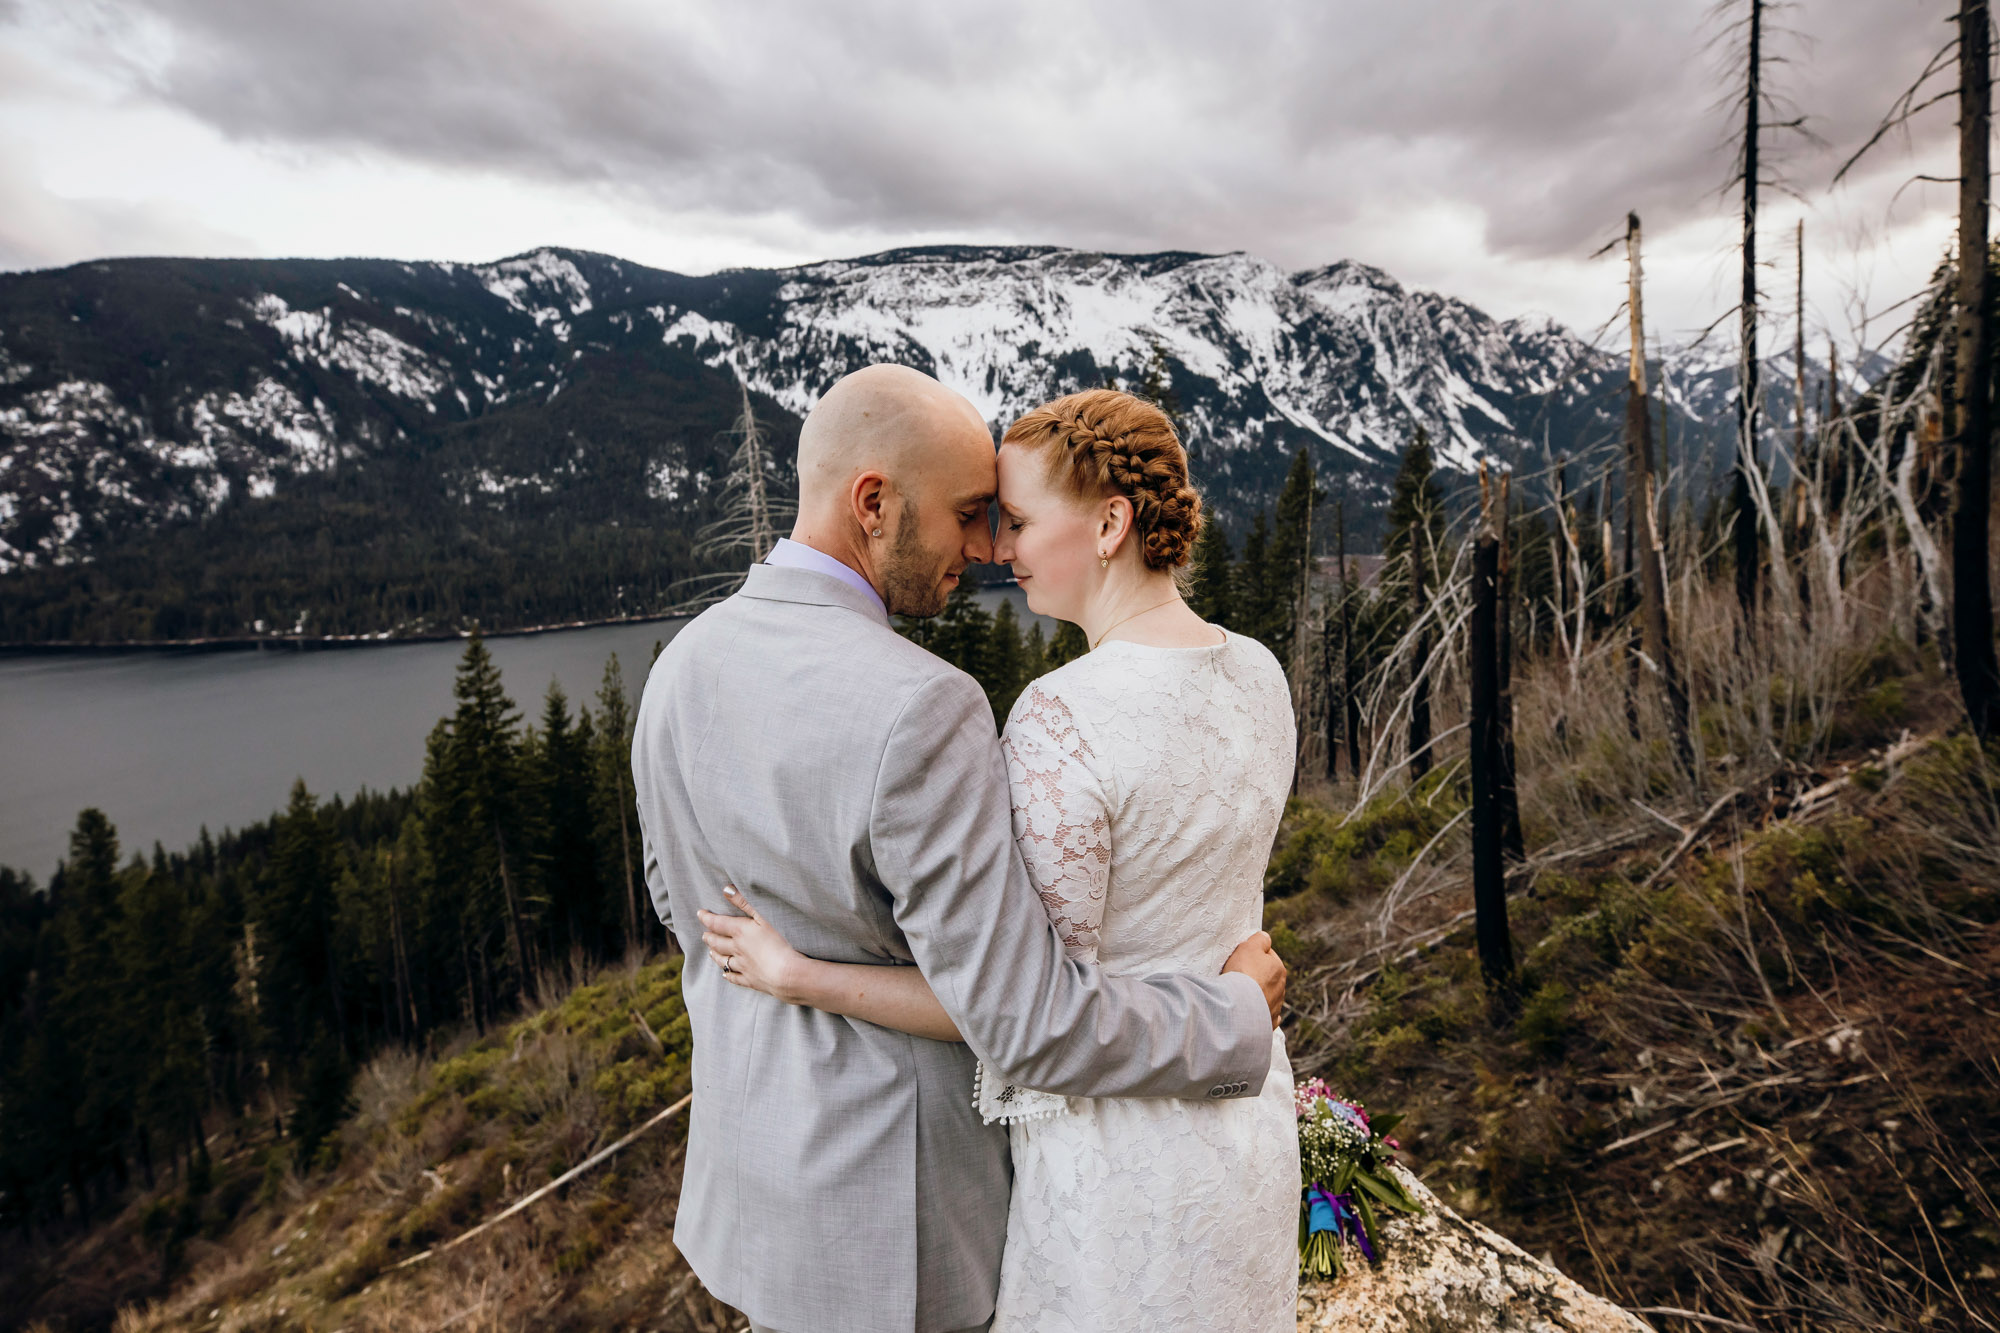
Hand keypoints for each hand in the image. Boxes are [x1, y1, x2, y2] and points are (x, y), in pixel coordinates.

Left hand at [698, 886, 807, 1002]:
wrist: (787, 974)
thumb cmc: (779, 941)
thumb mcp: (764, 916)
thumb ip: (745, 902)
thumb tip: (726, 890)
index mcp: (740, 932)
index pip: (718, 923)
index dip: (707, 918)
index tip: (700, 914)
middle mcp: (737, 949)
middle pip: (718, 943)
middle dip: (709, 938)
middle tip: (704, 935)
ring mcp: (743, 966)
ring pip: (723, 960)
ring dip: (715, 955)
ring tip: (710, 952)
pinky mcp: (750, 980)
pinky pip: (735, 978)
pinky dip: (729, 975)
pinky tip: (726, 974)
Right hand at [1222, 930, 1285, 1027]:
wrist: (1238, 1008)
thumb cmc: (1243, 975)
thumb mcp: (1249, 947)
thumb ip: (1259, 939)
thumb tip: (1265, 937)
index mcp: (1279, 969)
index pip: (1268, 956)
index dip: (1254, 955)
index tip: (1241, 958)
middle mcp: (1281, 989)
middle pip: (1268, 978)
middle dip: (1256, 976)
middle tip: (1238, 976)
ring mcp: (1275, 1007)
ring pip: (1266, 997)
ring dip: (1256, 995)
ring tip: (1239, 995)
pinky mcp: (1268, 1023)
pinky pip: (1263, 1016)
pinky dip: (1257, 1013)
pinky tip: (1248, 1012)